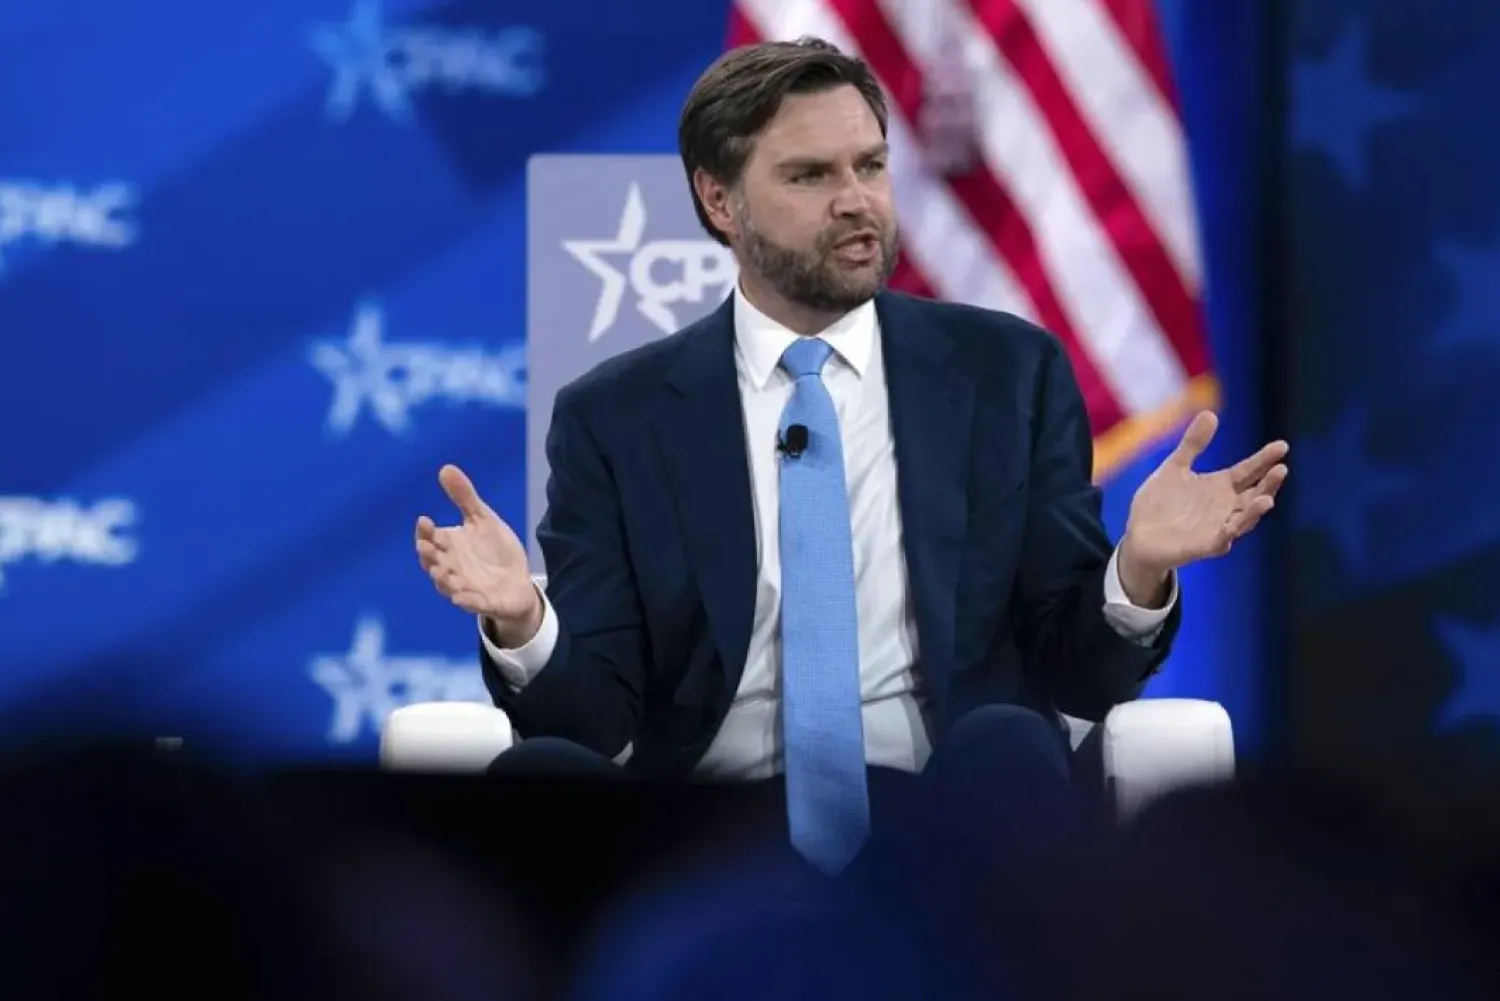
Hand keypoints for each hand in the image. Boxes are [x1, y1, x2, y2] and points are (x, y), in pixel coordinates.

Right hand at [415, 464, 541, 644]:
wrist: (517, 582)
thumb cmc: (494, 551)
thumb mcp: (483, 520)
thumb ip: (465, 497)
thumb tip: (445, 468)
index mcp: (450, 546)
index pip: (431, 538)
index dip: (425, 531)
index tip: (424, 521)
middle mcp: (451, 567)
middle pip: (434, 562)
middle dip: (429, 555)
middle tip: (425, 546)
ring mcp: (465, 587)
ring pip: (447, 585)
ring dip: (442, 580)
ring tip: (440, 572)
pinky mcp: (482, 602)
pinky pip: (471, 603)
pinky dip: (465, 601)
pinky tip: (461, 597)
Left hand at [1119, 411, 1288, 592]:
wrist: (1138, 535)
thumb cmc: (1160, 503)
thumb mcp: (1175, 468)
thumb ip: (1192, 445)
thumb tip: (1210, 413)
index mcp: (1219, 487)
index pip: (1248, 471)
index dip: (1264, 459)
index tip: (1282, 446)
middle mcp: (1224, 508)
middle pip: (1254, 495)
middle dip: (1269, 484)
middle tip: (1281, 469)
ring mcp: (1216, 528)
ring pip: (1243, 520)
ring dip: (1255, 511)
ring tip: (1267, 500)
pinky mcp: (1202, 547)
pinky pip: (1219, 542)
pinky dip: (1227, 535)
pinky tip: (1232, 527)